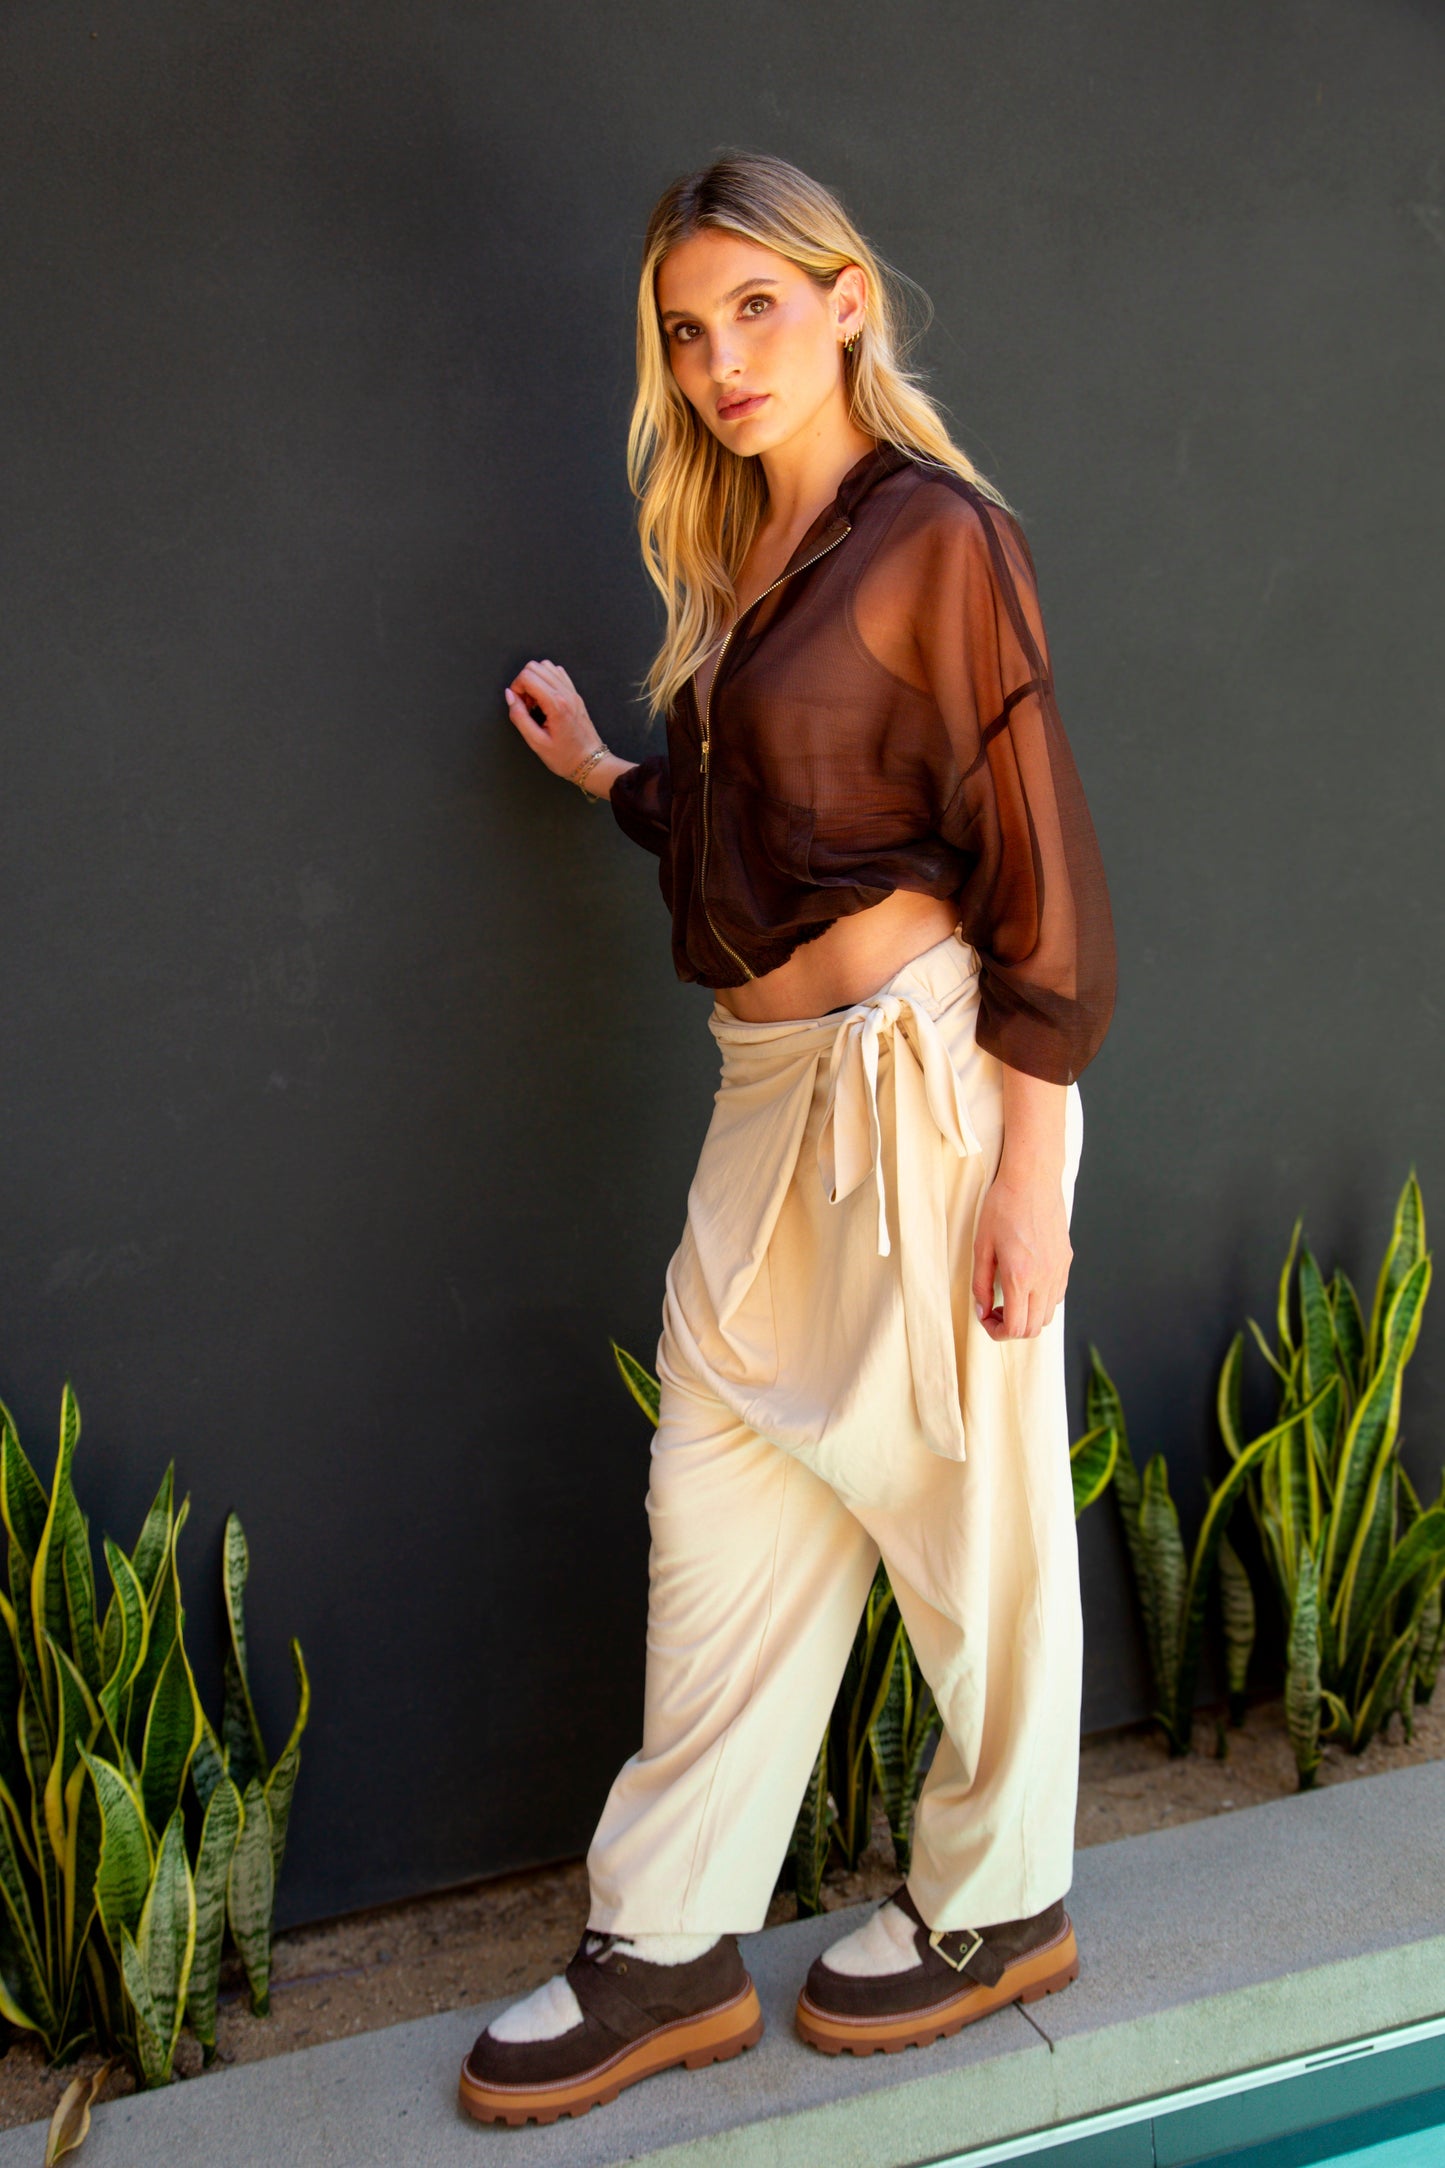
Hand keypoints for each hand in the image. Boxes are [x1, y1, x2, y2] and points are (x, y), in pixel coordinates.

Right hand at [504, 658, 600, 780]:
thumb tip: (510, 696)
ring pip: (546, 666)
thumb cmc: (565, 757)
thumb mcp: (536, 742)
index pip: (528, 676)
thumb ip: (519, 717)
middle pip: (535, 666)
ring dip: (535, 680)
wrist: (590, 762)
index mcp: (556, 704)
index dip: (516, 688)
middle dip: (524, 683)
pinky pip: (558, 674)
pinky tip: (545, 699)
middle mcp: (566, 693)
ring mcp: (572, 692)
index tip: (518, 705)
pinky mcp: (575, 694)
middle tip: (525, 705)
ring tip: (535, 703)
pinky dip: (546, 680)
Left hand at [970, 1170, 1071, 1340]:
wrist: (1033, 1179)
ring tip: (1009, 1298)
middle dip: (1011, 1328)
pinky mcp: (1066, 1262)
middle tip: (994, 1311)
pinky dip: (1041, 1301)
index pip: (1015, 1328)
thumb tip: (982, 1309)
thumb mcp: (981, 1246)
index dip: (996, 1332)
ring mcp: (1059, 1271)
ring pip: (1048, 1315)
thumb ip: (981, 1283)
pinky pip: (1057, 1296)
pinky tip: (1025, 1283)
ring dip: (1027, 1316)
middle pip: (1033, 1328)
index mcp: (1021, 1276)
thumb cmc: (1003, 1206)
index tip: (985, 1318)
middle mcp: (1045, 1279)